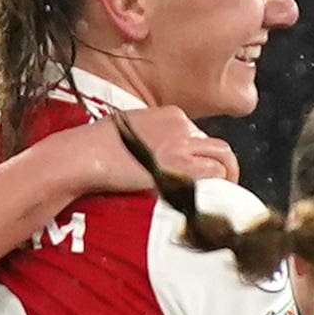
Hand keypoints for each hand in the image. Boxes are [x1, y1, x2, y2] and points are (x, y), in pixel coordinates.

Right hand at [75, 105, 239, 198]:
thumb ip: (143, 142)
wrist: (86, 154)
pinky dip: (219, 185)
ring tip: (224, 193)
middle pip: (213, 144)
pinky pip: (215, 172)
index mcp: (168, 116)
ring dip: (227, 175)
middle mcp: (180, 125)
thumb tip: (144, 161)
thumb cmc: (93, 147)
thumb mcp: (124, 132)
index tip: (194, 171)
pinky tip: (215, 198)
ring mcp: (182, 144)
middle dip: (219, 165)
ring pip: (223, 156)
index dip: (199, 156)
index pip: (196, 134)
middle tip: (218, 184)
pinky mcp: (180, 164)